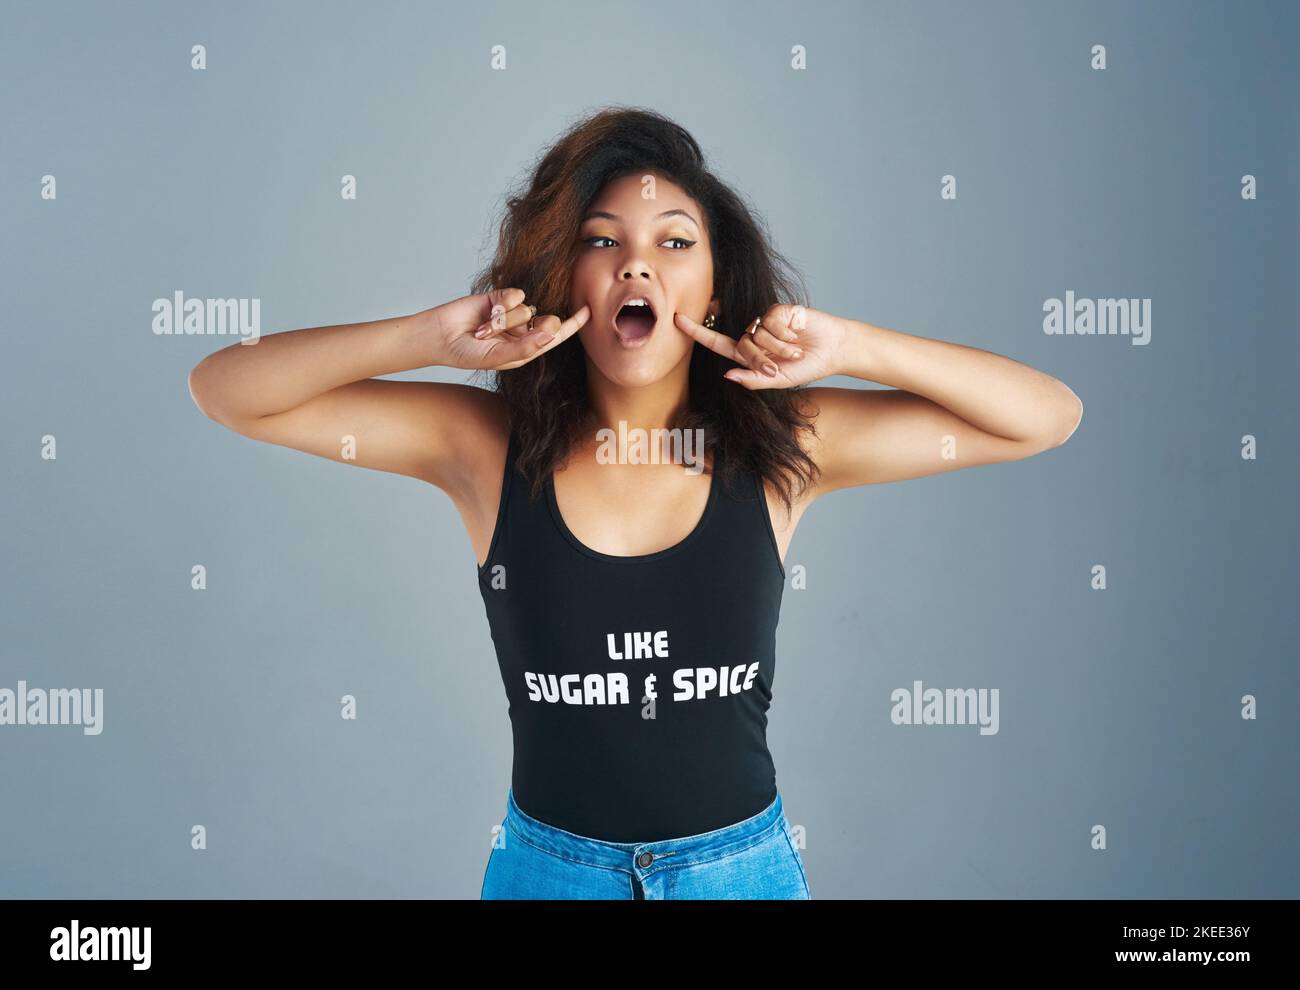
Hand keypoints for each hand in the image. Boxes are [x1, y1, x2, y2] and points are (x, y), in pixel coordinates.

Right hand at [430, 288, 589, 370]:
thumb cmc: (467, 353)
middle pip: (548, 320)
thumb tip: (552, 332)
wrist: (439, 336)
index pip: (556, 336)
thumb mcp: (497, 357)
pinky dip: (502, 305)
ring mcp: (512, 313)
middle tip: (506, 335)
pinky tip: (485, 313)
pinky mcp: (500, 297)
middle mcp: (523, 330)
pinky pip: (516, 295)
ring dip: (505, 321)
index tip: (589, 311)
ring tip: (484, 330)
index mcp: (527, 348)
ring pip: (528, 309)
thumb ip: (526, 347)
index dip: (573, 324)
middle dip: (533, 327)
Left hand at [673, 303, 846, 388]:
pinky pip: (771, 321)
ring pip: (756, 334)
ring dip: (778, 347)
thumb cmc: (807, 367)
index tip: (676, 320)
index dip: (697, 332)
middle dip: (761, 359)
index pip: (718, 342)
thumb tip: (727, 375)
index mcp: (749, 354)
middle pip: (741, 345)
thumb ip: (754, 379)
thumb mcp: (779, 380)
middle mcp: (755, 335)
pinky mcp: (780, 310)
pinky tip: (798, 334)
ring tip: (796, 350)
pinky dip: (785, 333)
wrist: (833, 350)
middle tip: (782, 365)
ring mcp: (766, 321)